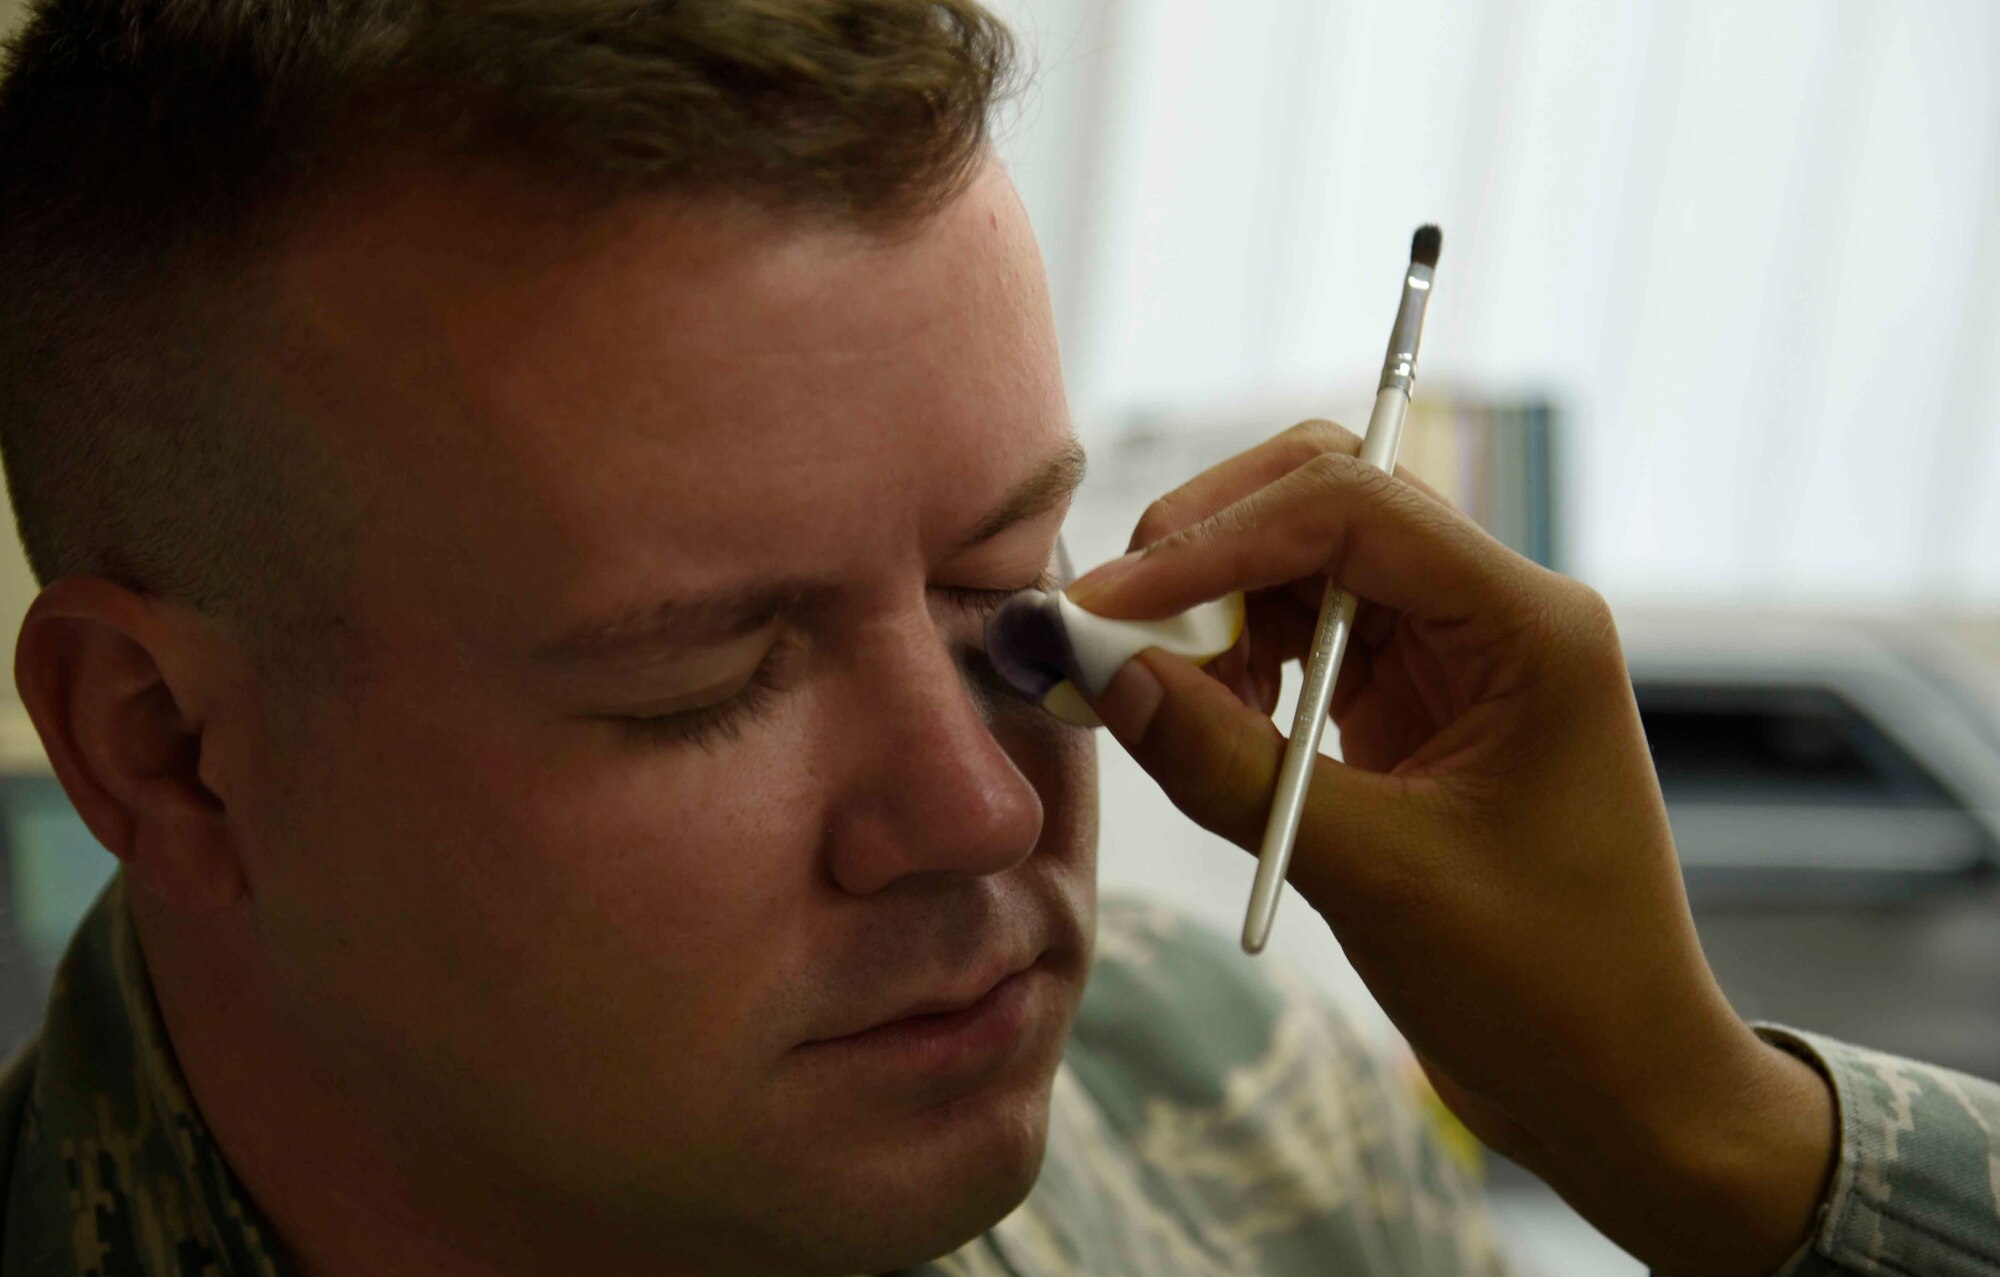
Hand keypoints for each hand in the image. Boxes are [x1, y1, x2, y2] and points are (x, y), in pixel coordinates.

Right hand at [1067, 420, 1835, 1276]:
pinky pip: (1305, 639)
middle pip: (1329, 500)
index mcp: (1528, 626)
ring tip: (1150, 688)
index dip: (1217, 538)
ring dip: (1214, 606)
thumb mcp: (1380, 877)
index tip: (1109, 603)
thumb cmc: (1547, 990)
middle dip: (1209, 543)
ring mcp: (1455, 656)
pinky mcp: (1416, 705)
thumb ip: (1235, 770)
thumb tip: (1112, 678)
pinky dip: (1236, 661)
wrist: (1619, 1086)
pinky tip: (1200, 718)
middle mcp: (1494, 614)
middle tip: (1113, 624)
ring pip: (1305, 564)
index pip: (1355, 508)